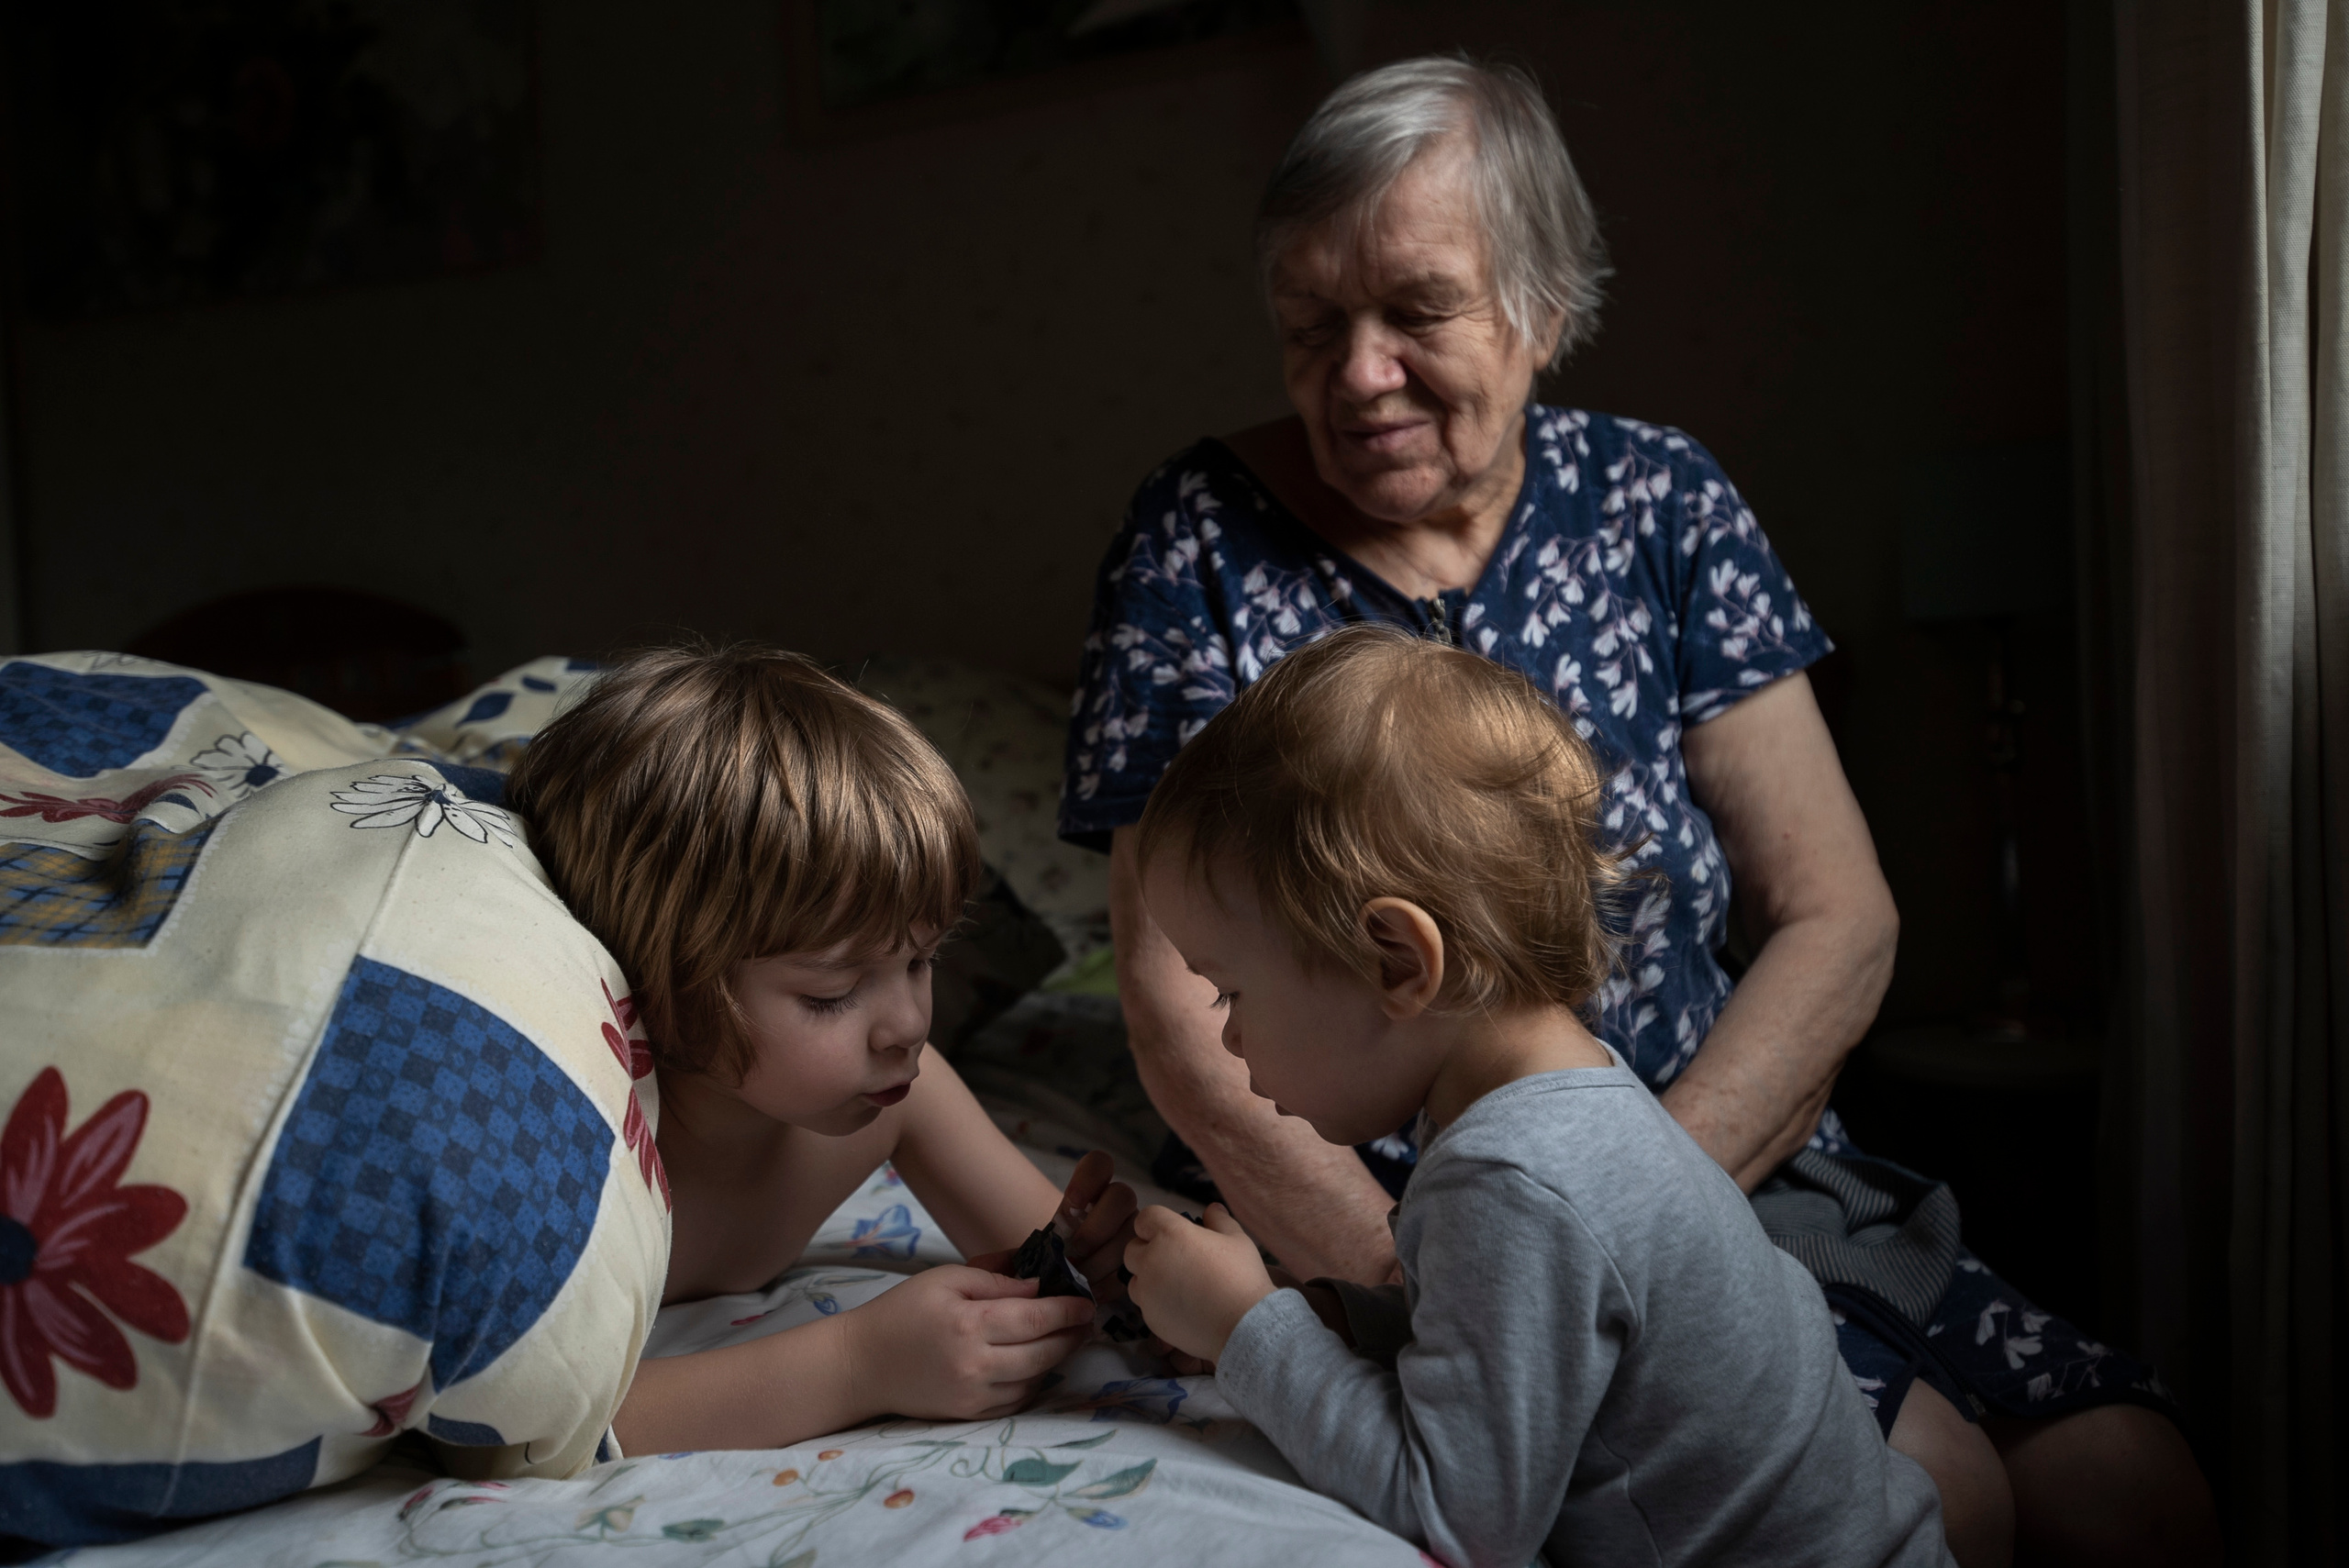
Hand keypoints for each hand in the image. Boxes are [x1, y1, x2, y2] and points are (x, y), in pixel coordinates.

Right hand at [840, 1265, 1093, 1421]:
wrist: (862, 1365)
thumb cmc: (902, 1312)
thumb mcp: (945, 1278)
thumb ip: (994, 1278)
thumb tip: (1038, 1284)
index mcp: (969, 1323)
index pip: (1035, 1317)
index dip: (1068, 1310)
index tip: (1087, 1302)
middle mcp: (975, 1364)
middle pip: (1043, 1352)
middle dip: (1072, 1336)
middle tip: (1087, 1322)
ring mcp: (973, 1394)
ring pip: (1035, 1379)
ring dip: (1057, 1359)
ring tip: (1067, 1340)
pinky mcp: (969, 1414)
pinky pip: (1016, 1401)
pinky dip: (1034, 1382)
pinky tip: (1038, 1364)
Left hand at [967, 1151, 1139, 1300]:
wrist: (1059, 1283)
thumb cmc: (1043, 1259)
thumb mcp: (1029, 1246)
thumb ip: (1026, 1246)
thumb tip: (1016, 1261)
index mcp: (1092, 1190)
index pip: (1100, 1164)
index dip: (1088, 1179)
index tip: (1069, 1206)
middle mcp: (1116, 1205)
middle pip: (1122, 1196)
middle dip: (1097, 1227)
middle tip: (1075, 1250)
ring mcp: (1129, 1231)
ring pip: (1130, 1232)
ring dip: (1104, 1258)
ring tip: (1081, 1278)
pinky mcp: (1133, 1261)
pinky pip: (1131, 1265)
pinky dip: (1111, 1281)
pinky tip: (1093, 1291)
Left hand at [1123, 1203, 1275, 1364]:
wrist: (1243, 1326)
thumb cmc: (1241, 1277)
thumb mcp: (1237, 1240)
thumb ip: (1219, 1220)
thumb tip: (1212, 1209)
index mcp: (1170, 1234)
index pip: (1145, 1218)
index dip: (1156, 1223)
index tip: (1169, 1232)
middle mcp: (1150, 1261)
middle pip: (1132, 1249)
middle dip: (1147, 1251)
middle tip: (1173, 1260)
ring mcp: (1147, 1292)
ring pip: (1135, 1280)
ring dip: (1148, 1279)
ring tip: (1176, 1287)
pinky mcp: (1150, 1318)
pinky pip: (1145, 1306)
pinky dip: (1157, 1304)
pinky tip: (1182, 1308)